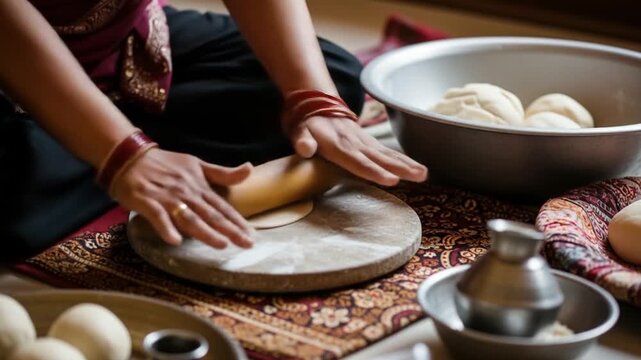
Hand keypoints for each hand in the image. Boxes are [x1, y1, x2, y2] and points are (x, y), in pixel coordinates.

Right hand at [110, 149, 253, 247]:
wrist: (130, 157)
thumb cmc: (166, 164)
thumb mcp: (197, 164)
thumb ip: (222, 173)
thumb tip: (250, 169)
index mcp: (199, 186)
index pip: (222, 206)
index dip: (237, 221)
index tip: (251, 235)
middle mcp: (187, 193)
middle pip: (211, 214)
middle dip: (229, 230)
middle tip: (246, 244)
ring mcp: (167, 198)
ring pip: (190, 218)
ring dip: (206, 232)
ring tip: (221, 244)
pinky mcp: (147, 202)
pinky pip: (158, 217)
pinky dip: (166, 228)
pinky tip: (175, 241)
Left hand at [288, 116, 427, 185]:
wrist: (315, 102)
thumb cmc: (305, 123)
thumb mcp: (297, 131)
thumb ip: (302, 141)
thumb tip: (305, 149)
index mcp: (337, 144)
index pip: (357, 161)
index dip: (374, 171)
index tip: (391, 180)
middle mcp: (354, 142)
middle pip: (379, 157)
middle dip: (400, 167)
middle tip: (420, 176)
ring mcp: (363, 141)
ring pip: (387, 154)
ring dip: (407, 164)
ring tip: (424, 174)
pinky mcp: (368, 141)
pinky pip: (387, 151)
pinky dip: (403, 159)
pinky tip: (417, 168)